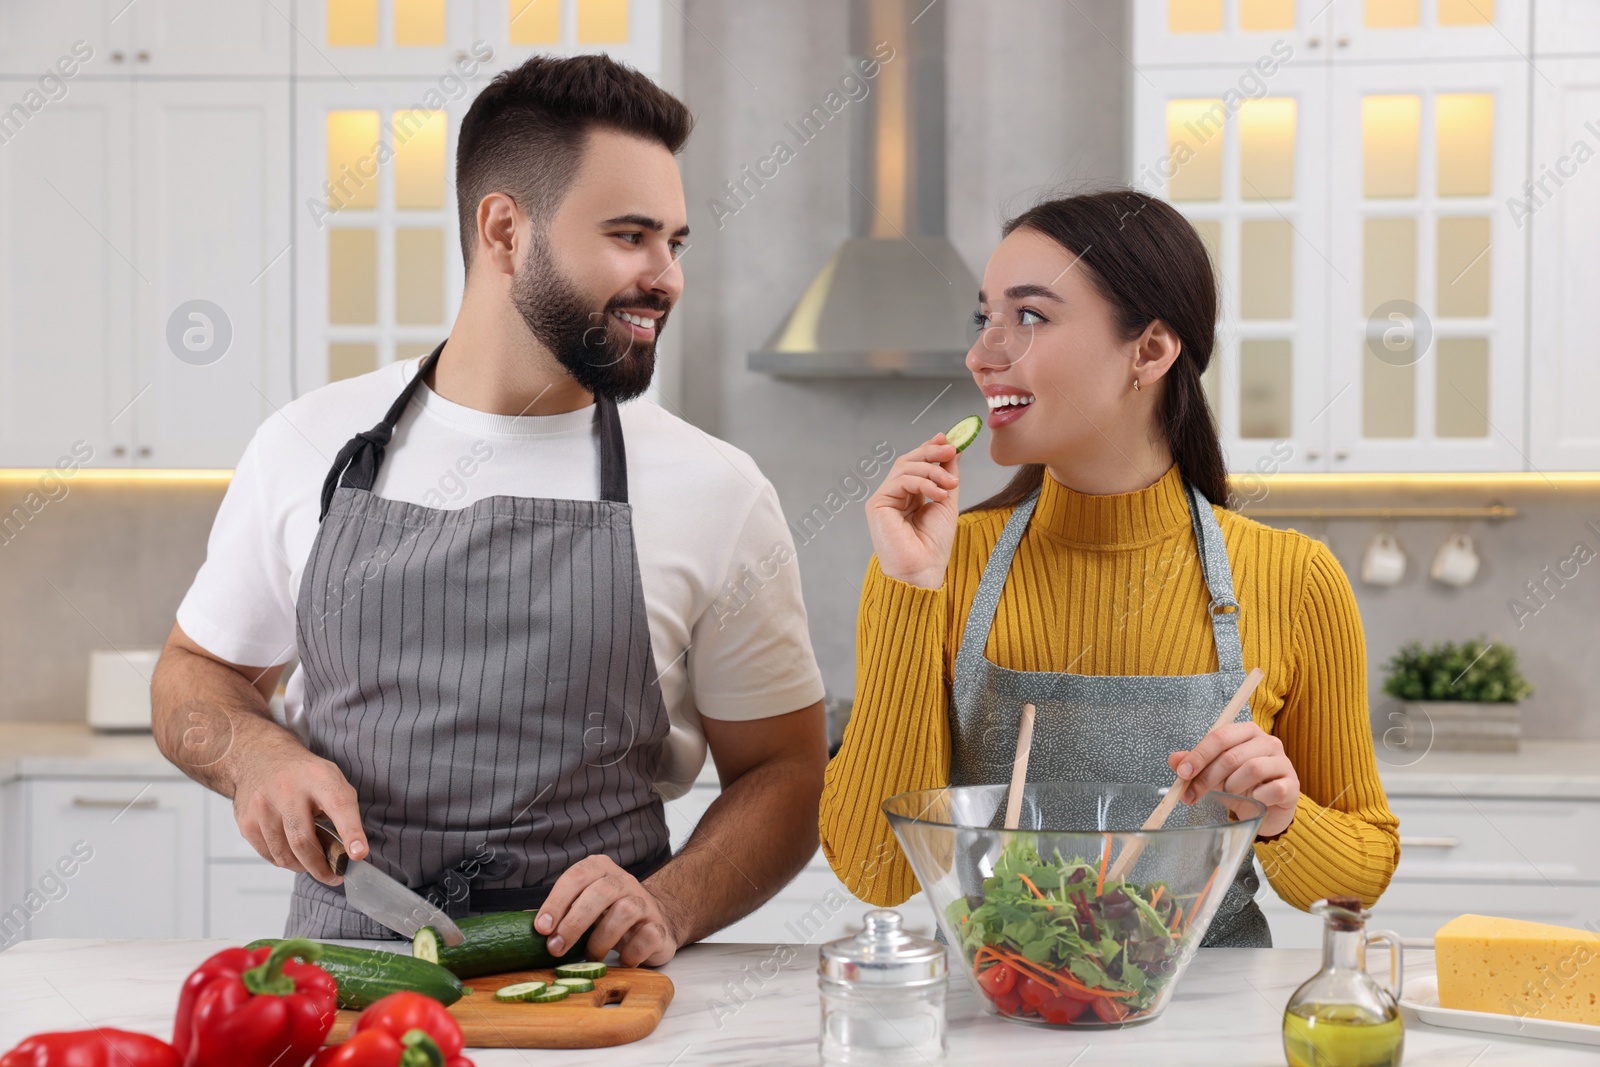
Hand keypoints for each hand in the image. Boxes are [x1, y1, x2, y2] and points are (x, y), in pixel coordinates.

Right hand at [233, 749, 366, 884]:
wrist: (261, 758)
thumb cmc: (304, 775)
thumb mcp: (332, 779)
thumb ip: (344, 810)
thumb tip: (351, 850)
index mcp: (318, 777)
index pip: (338, 806)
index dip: (350, 832)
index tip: (359, 854)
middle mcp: (287, 790)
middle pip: (303, 841)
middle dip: (321, 867)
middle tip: (334, 876)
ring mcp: (262, 806)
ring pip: (284, 854)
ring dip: (302, 867)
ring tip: (313, 863)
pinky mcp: (246, 821)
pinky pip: (269, 855)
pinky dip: (285, 861)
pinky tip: (292, 853)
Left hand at [535, 855, 683, 967]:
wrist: (655, 922)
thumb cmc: (609, 915)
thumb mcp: (583, 907)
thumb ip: (559, 911)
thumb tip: (521, 922)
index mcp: (600, 870)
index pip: (577, 876)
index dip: (557, 901)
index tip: (541, 928)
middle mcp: (624, 881)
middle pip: (600, 892)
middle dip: (574, 922)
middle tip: (555, 948)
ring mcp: (645, 902)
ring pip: (625, 911)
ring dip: (601, 940)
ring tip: (589, 956)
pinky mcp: (660, 926)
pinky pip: (647, 936)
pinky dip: (630, 953)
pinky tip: (621, 960)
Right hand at [866, 435, 961, 588]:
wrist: (923, 570)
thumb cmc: (933, 546)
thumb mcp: (947, 502)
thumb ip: (947, 476)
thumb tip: (953, 450)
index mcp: (908, 495)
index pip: (916, 464)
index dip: (929, 448)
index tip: (947, 439)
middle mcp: (893, 495)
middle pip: (908, 460)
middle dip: (931, 452)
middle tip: (951, 449)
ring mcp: (884, 498)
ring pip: (905, 467)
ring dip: (931, 470)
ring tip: (950, 484)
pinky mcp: (878, 504)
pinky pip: (901, 481)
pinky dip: (923, 482)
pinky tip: (938, 494)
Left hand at [1168, 721, 1299, 838]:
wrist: (1268, 809)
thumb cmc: (1241, 786)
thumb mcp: (1214, 775)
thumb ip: (1195, 765)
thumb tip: (1174, 760)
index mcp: (1247, 732)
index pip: (1220, 736)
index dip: (1199, 755)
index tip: (1183, 773)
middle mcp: (1268, 742)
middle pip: (1232, 755)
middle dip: (1208, 777)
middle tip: (1193, 794)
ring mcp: (1283, 762)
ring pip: (1252, 769)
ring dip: (1232, 786)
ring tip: (1229, 794)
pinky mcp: (1292, 784)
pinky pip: (1272, 790)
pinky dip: (1256, 798)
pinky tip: (1253, 801)